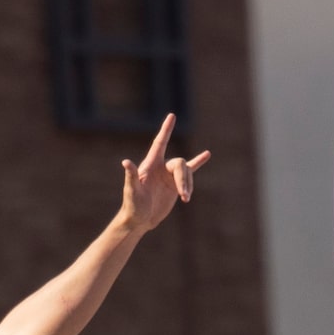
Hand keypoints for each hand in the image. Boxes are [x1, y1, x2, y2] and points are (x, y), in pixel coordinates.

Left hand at [119, 114, 210, 234]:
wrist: (140, 219)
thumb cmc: (133, 205)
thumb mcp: (132, 191)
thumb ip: (131, 176)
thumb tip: (126, 162)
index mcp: (150, 165)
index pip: (159, 143)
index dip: (166, 129)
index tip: (172, 115)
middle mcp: (161, 167)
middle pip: (179, 163)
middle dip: (183, 179)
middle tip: (184, 196)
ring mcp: (169, 175)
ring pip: (186, 172)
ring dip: (188, 185)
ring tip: (186, 199)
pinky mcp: (175, 184)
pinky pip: (189, 171)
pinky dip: (198, 162)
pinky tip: (207, 154)